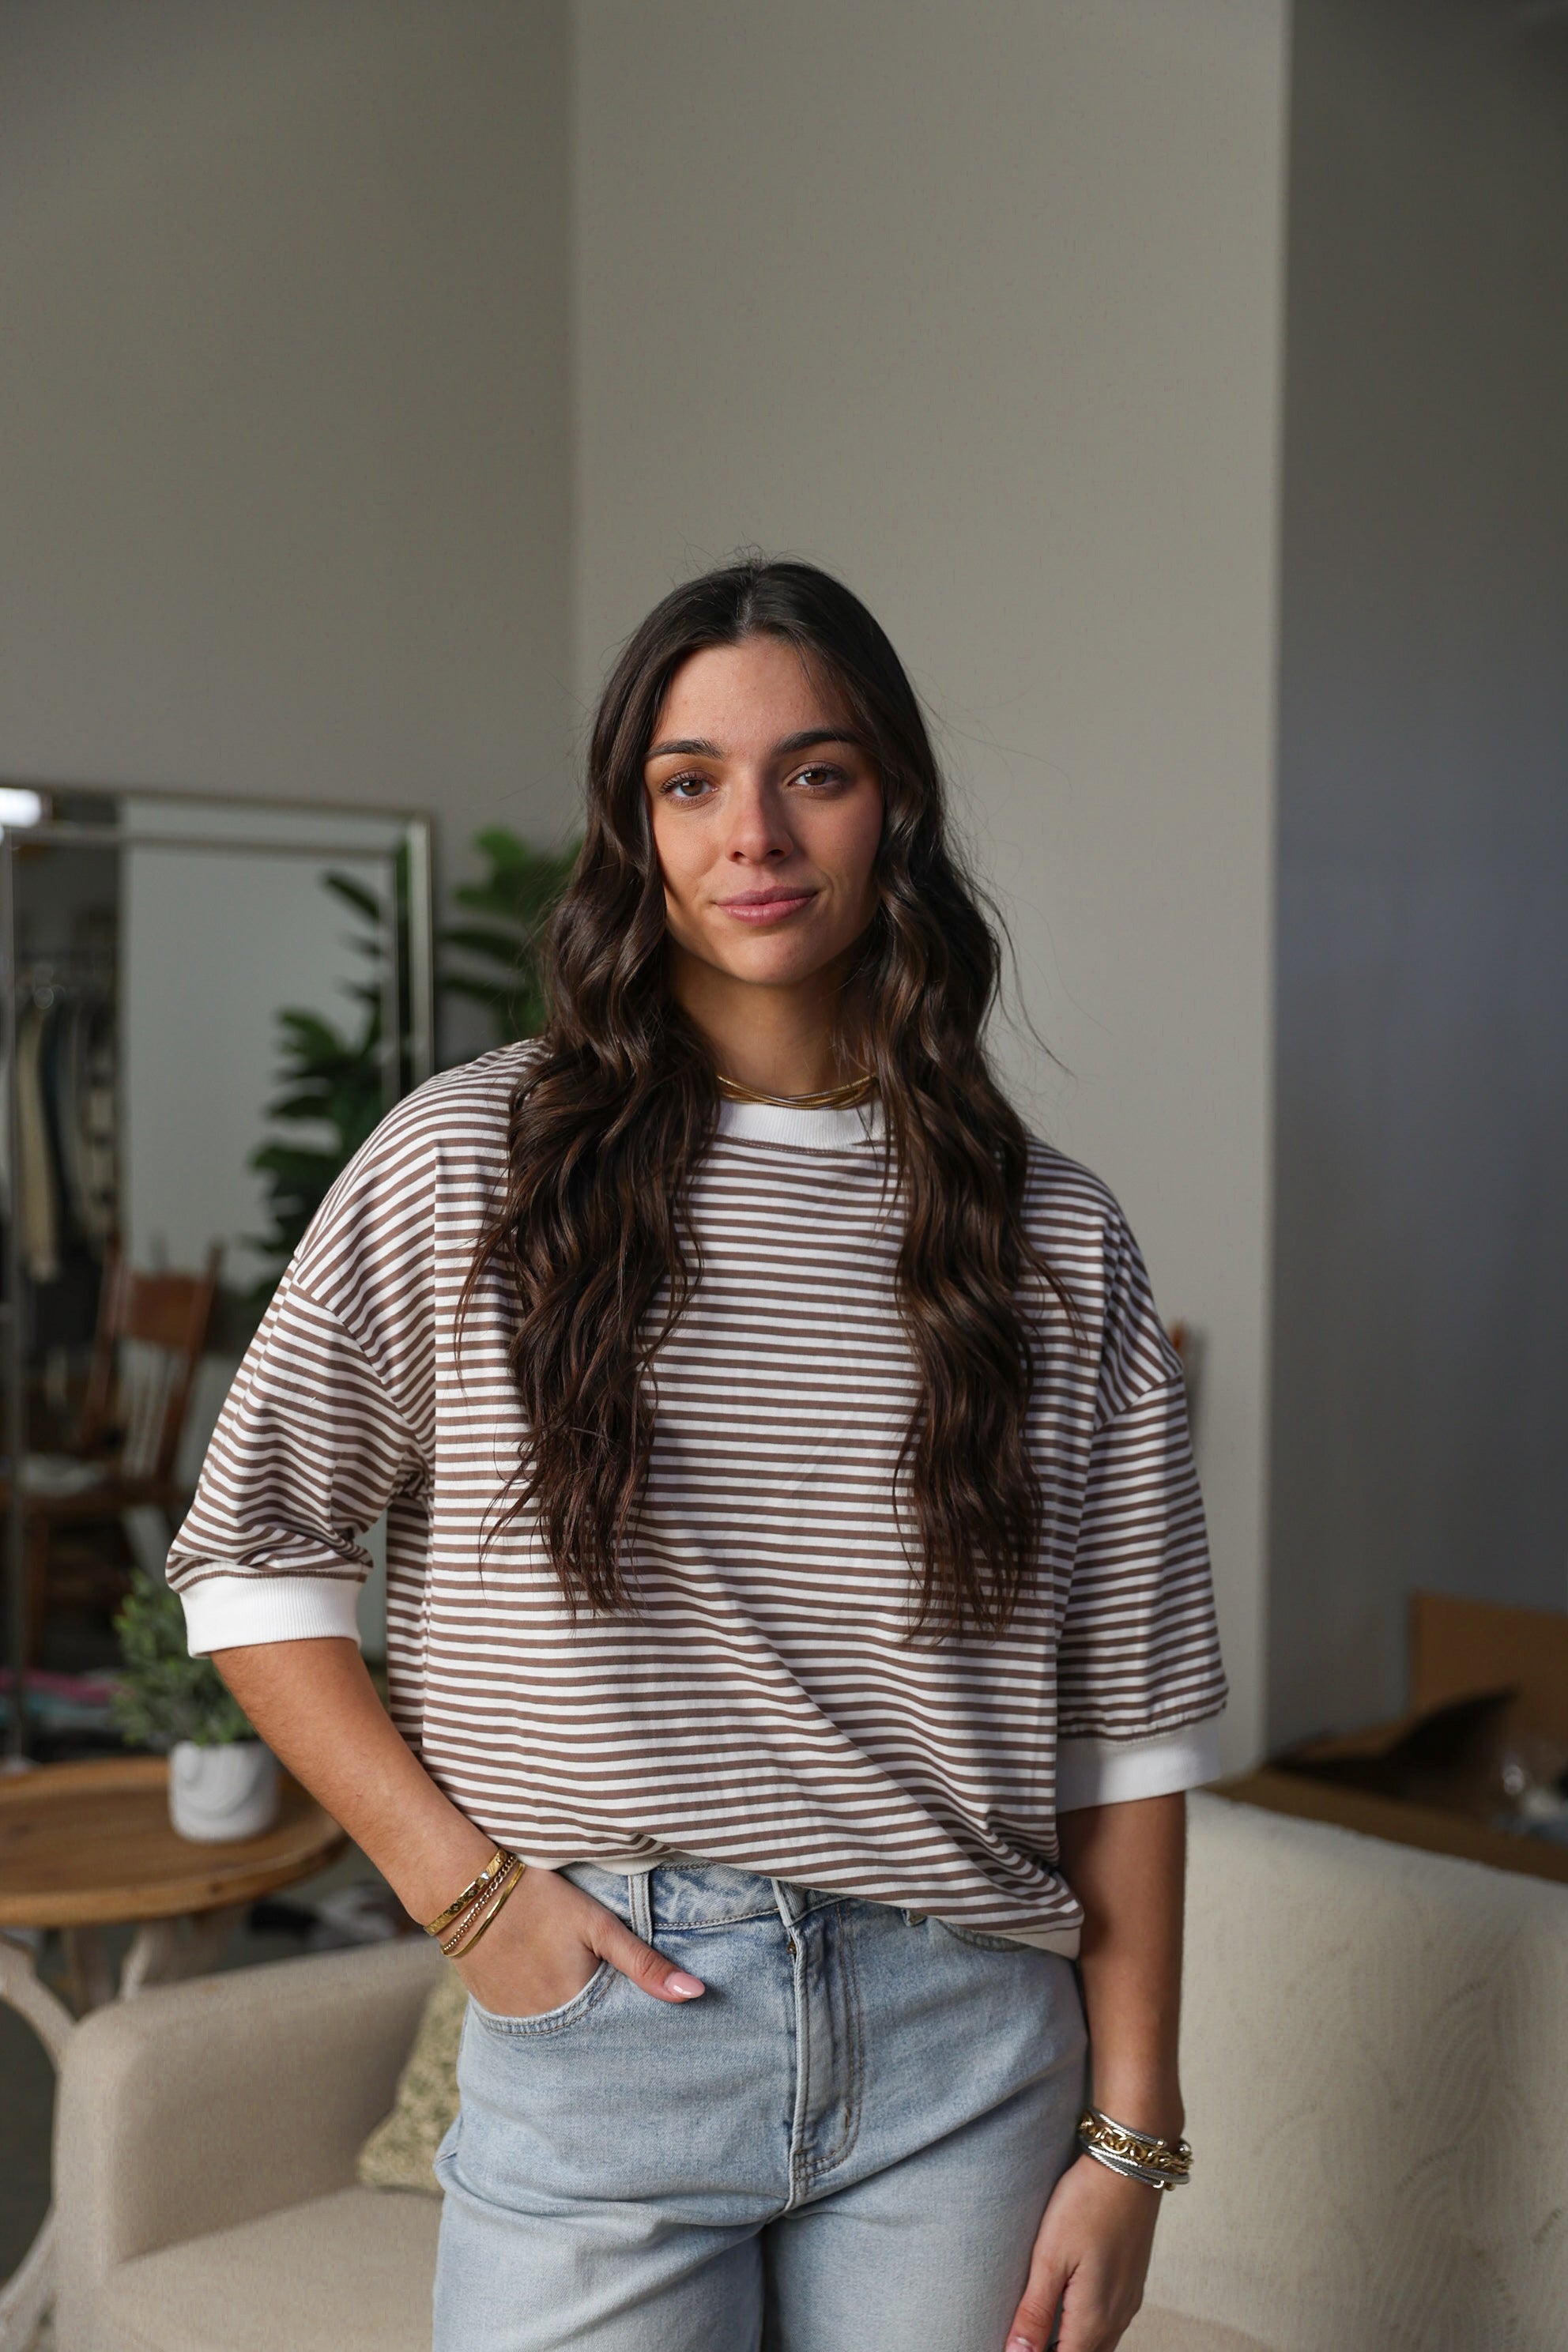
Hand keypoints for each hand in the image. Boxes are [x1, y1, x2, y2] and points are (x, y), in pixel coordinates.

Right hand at [449, 1864, 705, 2018]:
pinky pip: (531, 2024)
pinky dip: (548, 2017)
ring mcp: (514, 2022)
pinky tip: (555, 1997)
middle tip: (626, 2022)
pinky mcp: (493, 2011)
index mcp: (576, 2008)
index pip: (618, 2034)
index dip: (636, 2027)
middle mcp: (544, 2027)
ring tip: (591, 2009)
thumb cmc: (538, 1899)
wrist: (463, 1888)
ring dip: (577, 2026)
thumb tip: (697, 1994)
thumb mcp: (598, 1925)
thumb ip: (644, 1963)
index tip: (658, 2033)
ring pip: (559, 2034)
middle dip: (607, 2034)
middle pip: (587, 2038)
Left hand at [1004, 2154, 1160, 2351]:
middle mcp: (1117, 2318)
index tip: (1017, 2345)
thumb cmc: (1086, 2205)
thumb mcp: (1049, 2257)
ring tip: (1041, 2327)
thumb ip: (1034, 2311)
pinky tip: (1068, 2309)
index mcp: (1094, 2318)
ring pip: (1100, 2344)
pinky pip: (1110, 2323)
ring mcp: (1128, 2301)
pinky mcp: (1132, 2283)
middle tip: (1026, 2335)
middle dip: (1054, 2351)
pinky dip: (1087, 2329)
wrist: (1127, 2166)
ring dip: (1071, 2343)